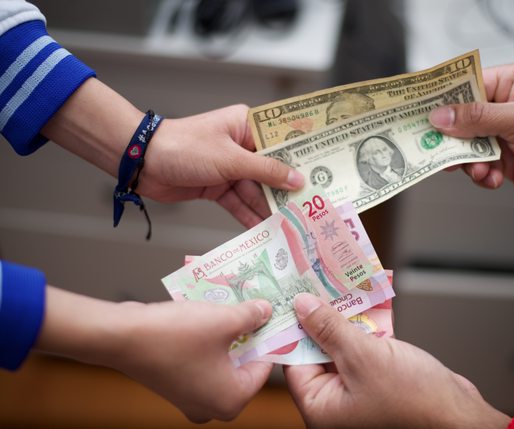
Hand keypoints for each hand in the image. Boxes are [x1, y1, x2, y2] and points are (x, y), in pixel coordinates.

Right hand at [36, 287, 273, 422]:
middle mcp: (212, 406)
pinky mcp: (175, 384)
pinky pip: (203, 361)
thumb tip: (265, 311)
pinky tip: (209, 314)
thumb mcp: (225, 320)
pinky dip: (208, 340)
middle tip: (255, 307)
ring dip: (227, 333)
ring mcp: (191, 397)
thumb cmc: (175, 335)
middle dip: (248, 334)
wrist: (121, 337)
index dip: (269, 337)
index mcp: (232, 400)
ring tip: (234, 306)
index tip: (273, 316)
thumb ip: (252, 316)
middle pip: (243, 364)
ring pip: (222, 360)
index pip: (265, 366)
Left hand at [42, 79, 303, 228]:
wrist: (143, 163)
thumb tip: (297, 180)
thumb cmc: (186, 148)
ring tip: (292, 226)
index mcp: (247, 126)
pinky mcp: (218, 187)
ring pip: (256, 191)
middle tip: (310, 208)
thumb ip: (266, 172)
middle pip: (272, 171)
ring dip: (269, 208)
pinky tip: (266, 230)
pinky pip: (239, 203)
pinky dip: (249, 216)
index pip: (282, 142)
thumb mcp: (231, 159)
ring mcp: (230, 168)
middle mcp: (242, 146)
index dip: (302, 159)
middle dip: (287, 191)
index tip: (324, 173)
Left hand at [284, 293, 508, 428]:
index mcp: (322, 406)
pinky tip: (369, 299)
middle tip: (317, 282)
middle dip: (322, 316)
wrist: (461, 418)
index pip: (295, 361)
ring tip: (340, 282)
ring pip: (343, 345)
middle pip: (318, 350)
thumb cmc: (414, 400)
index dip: (293, 327)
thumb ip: (329, 329)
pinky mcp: (379, 379)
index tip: (293, 295)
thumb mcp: (363, 357)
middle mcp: (336, 401)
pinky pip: (365, 348)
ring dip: (346, 316)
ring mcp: (359, 390)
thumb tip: (302, 306)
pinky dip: (368, 326)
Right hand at [428, 62, 513, 221]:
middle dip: (452, 136)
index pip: (467, 84)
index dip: (443, 97)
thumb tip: (443, 115)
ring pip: (465, 145)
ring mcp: (503, 134)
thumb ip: (479, 117)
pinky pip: (477, 166)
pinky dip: (480, 175)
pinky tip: (492, 179)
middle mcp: (505, 106)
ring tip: (479, 170)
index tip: (420, 109)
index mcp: (513, 82)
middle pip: (461, 117)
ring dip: (468, 161)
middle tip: (436, 147)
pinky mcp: (503, 160)